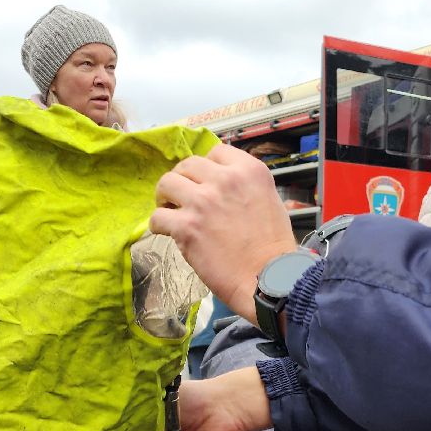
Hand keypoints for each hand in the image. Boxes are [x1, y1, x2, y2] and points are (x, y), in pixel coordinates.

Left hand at [150, 144, 299, 320]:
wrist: (268, 278)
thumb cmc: (273, 247)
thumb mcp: (269, 200)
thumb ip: (244, 187)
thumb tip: (221, 185)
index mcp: (249, 170)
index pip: (216, 152)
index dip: (206, 168)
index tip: (204, 182)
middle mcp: (225, 180)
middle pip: (188, 164)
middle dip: (183, 179)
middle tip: (182, 197)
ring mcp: (203, 202)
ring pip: (167, 183)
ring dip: (165, 197)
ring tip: (170, 210)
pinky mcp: (187, 227)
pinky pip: (158, 217)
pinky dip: (158, 225)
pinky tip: (166, 232)